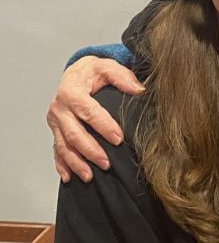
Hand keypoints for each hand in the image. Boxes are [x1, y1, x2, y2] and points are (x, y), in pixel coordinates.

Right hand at [46, 56, 144, 182]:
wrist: (76, 73)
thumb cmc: (92, 72)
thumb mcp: (107, 67)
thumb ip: (122, 76)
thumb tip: (139, 90)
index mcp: (71, 92)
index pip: (88, 112)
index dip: (103, 126)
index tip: (118, 139)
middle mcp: (60, 108)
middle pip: (74, 134)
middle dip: (90, 151)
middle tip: (107, 163)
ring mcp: (55, 122)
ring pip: (63, 146)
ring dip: (76, 163)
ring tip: (90, 176)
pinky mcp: (55, 131)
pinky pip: (56, 150)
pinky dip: (62, 165)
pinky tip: (69, 177)